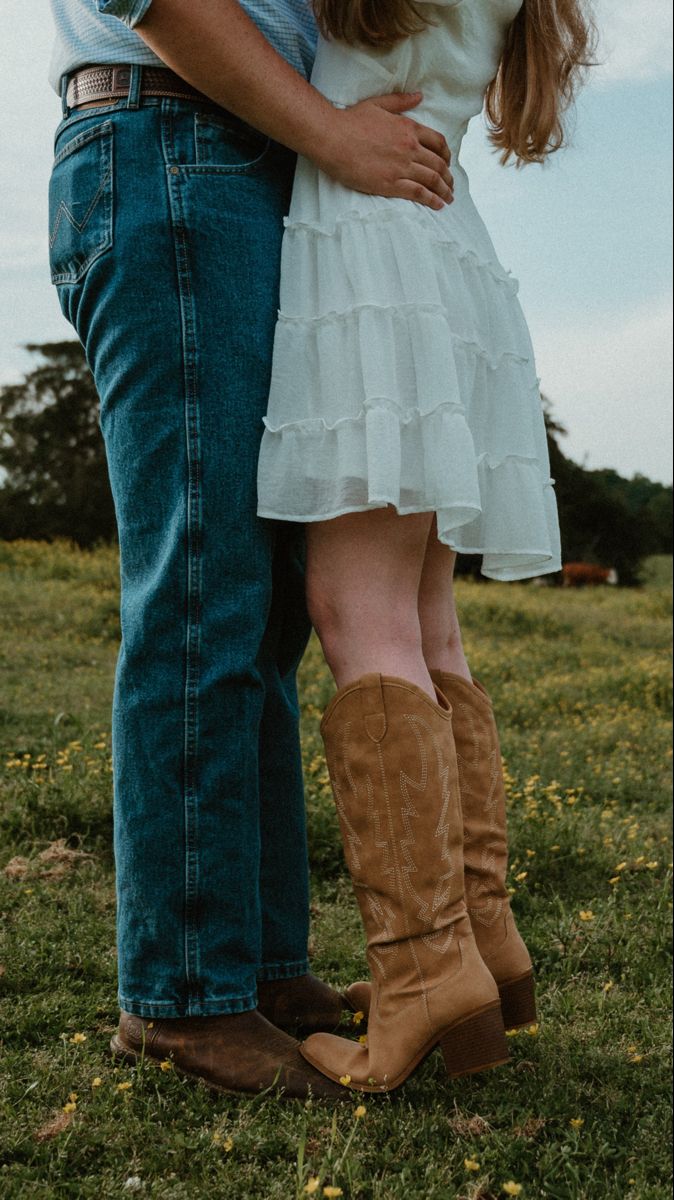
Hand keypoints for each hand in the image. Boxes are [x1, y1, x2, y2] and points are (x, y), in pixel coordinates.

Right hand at [314, 92, 453, 209]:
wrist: (332, 138)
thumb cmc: (350, 120)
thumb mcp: (378, 104)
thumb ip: (401, 101)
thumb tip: (419, 95)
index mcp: (408, 128)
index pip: (438, 142)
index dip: (446, 155)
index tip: (447, 163)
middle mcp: (410, 148)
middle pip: (438, 164)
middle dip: (448, 177)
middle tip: (450, 186)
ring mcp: (401, 167)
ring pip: (432, 180)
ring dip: (443, 190)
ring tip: (448, 198)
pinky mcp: (390, 184)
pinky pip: (418, 193)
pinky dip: (431, 200)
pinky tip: (438, 205)